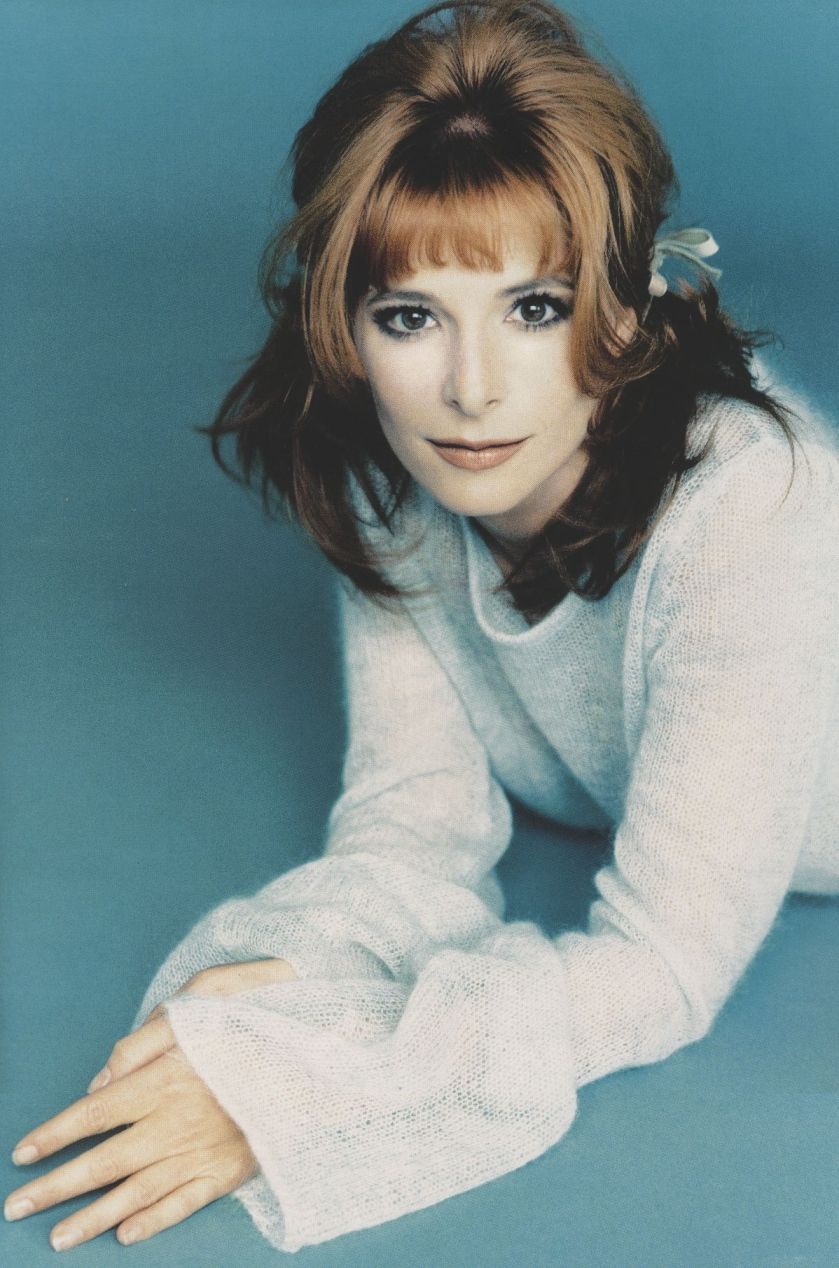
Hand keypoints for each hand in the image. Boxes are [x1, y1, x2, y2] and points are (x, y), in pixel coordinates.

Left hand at [4, 958, 298, 1250]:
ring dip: (92, 1218)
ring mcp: (201, 1151)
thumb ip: (142, 1043)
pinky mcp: (228, 1170)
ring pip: (136, 1193)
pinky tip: (125, 1235)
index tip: (22, 1152)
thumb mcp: (194, 1007)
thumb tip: (98, 1083)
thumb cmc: (248, 1020)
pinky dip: (154, 1222)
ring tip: (58, 1238)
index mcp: (164, 1079)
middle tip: (16, 1207)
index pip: (94, 1114)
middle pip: (103, 1162)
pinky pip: (184, 1203)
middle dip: (55, 1188)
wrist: (310, 1048)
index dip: (55, 1134)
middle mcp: (175, 1122)